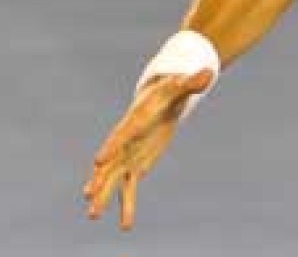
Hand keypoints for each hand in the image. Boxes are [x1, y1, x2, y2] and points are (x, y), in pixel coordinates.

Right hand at [83, 69, 213, 229]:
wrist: (163, 99)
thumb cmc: (170, 90)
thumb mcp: (181, 86)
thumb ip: (192, 82)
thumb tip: (209, 73)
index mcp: (134, 121)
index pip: (120, 135)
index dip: (110, 147)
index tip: (98, 161)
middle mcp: (125, 140)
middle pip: (110, 161)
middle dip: (99, 178)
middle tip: (88, 195)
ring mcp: (128, 154)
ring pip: (113, 178)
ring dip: (104, 195)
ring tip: (92, 215)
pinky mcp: (136, 165)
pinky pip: (129, 187)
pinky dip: (127, 204)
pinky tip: (125, 224)